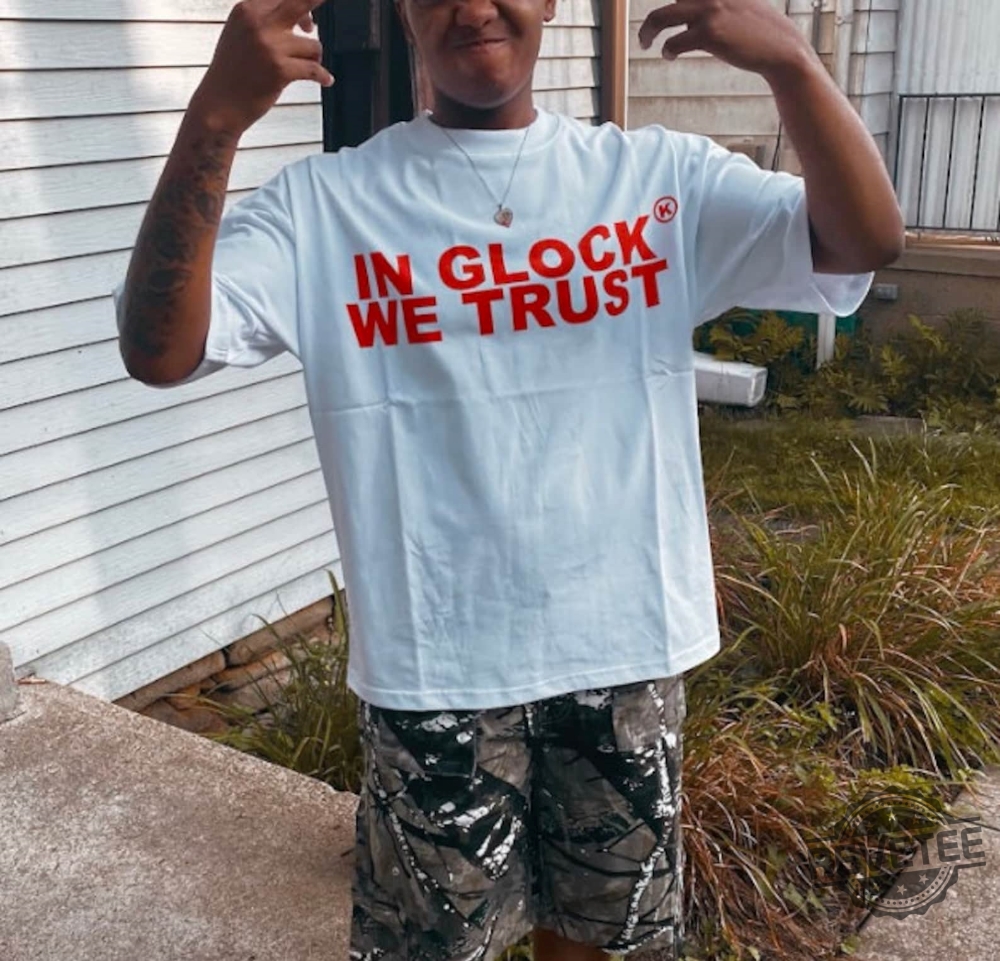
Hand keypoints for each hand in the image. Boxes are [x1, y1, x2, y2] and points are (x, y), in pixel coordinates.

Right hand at [190, 0, 333, 136]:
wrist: (218, 105)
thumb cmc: (232, 72)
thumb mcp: (241, 34)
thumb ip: (267, 21)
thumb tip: (308, 22)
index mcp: (246, 10)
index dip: (302, 7)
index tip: (307, 25)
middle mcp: (258, 23)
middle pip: (300, 3)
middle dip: (317, 2)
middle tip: (324, 14)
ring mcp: (270, 47)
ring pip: (313, 44)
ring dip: (315, 57)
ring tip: (306, 67)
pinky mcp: (280, 70)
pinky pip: (315, 69)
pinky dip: (323, 76)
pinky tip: (326, 80)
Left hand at [638, 0, 813, 80]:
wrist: (781, 48)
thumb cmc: (759, 31)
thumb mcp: (738, 6)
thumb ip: (716, 4)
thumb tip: (690, 12)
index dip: (673, 1)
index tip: (660, 17)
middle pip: (668, 1)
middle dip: (650, 19)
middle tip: (645, 35)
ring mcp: (709, 10)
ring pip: (661, 17)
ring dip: (647, 32)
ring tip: (645, 44)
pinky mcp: (709, 34)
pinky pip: (674, 43)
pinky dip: (667, 51)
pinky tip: (670, 56)